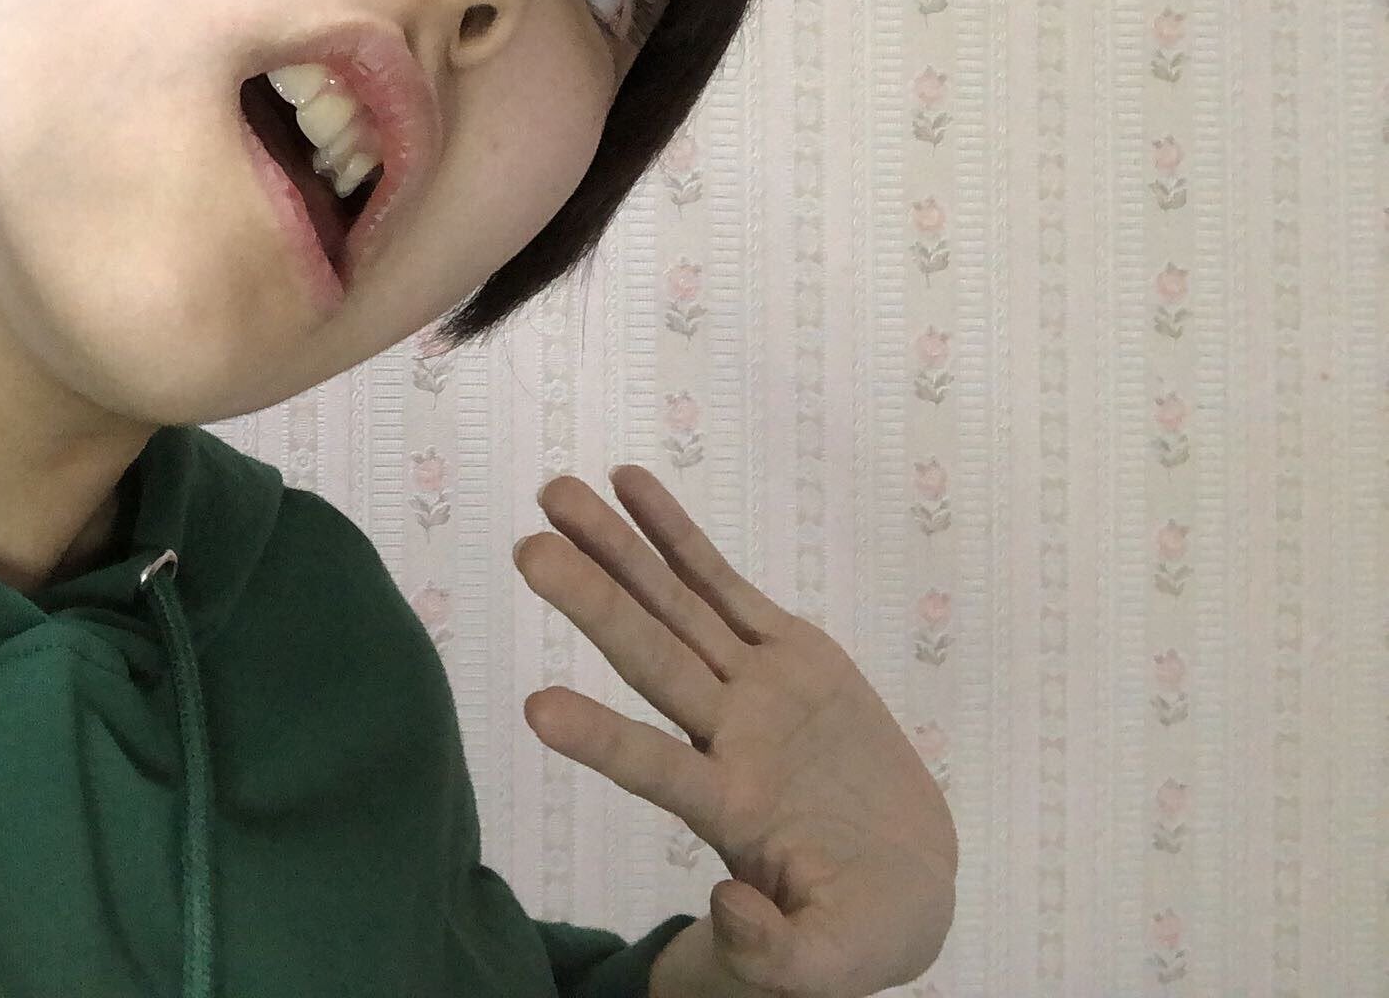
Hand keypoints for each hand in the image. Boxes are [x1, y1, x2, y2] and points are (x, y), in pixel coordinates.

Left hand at [512, 465, 957, 997]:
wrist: (904, 881)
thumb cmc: (858, 931)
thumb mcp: (829, 963)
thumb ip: (778, 955)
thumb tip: (729, 910)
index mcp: (733, 810)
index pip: (656, 769)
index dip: (602, 739)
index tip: (533, 707)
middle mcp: (729, 737)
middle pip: (654, 660)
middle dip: (595, 603)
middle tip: (527, 550)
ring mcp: (754, 689)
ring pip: (676, 606)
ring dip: (616, 548)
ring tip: (554, 492)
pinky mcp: (790, 655)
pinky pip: (726, 585)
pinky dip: (678, 535)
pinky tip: (628, 483)